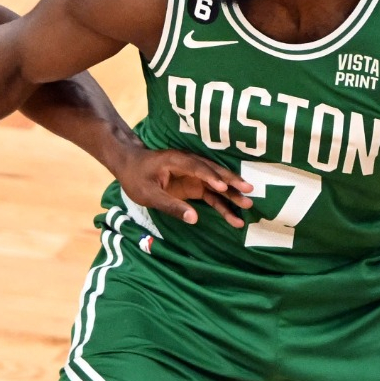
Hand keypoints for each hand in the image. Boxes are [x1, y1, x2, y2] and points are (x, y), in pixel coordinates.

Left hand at [108, 145, 253, 226]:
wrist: (131, 166)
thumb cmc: (137, 178)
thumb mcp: (148, 195)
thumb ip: (171, 206)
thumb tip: (194, 219)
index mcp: (176, 161)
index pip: (197, 167)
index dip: (210, 176)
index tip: (223, 186)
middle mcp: (190, 165)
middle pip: (214, 173)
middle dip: (231, 182)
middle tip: (248, 191)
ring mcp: (195, 175)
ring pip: (217, 184)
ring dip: (232, 194)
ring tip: (248, 205)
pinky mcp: (196, 185)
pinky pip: (213, 195)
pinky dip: (223, 204)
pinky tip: (235, 216)